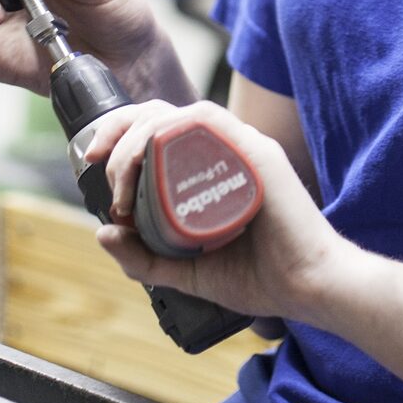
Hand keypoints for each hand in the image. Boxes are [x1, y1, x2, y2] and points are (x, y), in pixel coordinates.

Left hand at [86, 100, 362, 328]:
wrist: (310, 289)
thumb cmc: (262, 278)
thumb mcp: (188, 273)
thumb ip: (147, 259)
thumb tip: (104, 232)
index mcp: (211, 169)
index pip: (160, 130)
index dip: (120, 136)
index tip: (93, 165)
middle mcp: (225, 150)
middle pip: (162, 113)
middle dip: (118, 131)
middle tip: (101, 171)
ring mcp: (242, 148)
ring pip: (177, 115)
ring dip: (138, 140)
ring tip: (123, 183)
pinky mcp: (256, 154)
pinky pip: (209, 122)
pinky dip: (171, 131)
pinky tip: (151, 162)